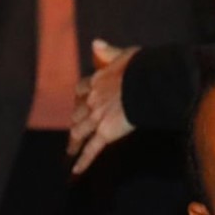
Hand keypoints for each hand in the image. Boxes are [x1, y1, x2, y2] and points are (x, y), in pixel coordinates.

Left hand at [69, 40, 137, 174]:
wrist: (145, 82)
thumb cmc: (139, 67)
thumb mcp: (122, 55)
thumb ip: (108, 52)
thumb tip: (95, 43)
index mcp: (97, 81)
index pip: (82, 90)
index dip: (79, 98)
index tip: (78, 102)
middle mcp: (92, 100)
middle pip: (77, 113)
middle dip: (73, 121)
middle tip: (71, 130)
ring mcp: (97, 118)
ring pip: (80, 132)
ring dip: (73, 142)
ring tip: (69, 152)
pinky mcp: (105, 132)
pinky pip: (91, 149)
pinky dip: (83, 161)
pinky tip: (76, 171)